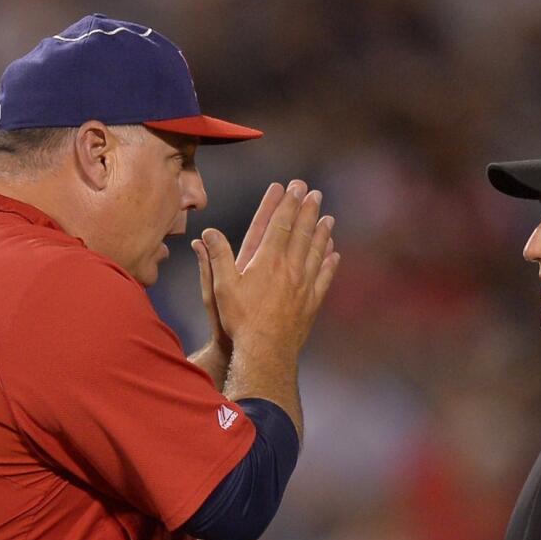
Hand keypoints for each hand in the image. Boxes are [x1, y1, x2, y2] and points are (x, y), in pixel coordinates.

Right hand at [192, 180, 337, 356]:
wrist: (265, 350)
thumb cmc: (239, 320)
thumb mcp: (220, 288)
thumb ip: (216, 258)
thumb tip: (207, 234)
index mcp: (267, 260)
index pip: (280, 224)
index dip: (287, 204)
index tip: (294, 188)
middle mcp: (289, 268)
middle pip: (302, 233)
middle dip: (308, 210)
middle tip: (315, 193)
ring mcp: (304, 285)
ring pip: (316, 252)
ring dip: (322, 233)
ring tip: (328, 218)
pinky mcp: (311, 303)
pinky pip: (324, 277)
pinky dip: (329, 263)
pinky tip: (333, 255)